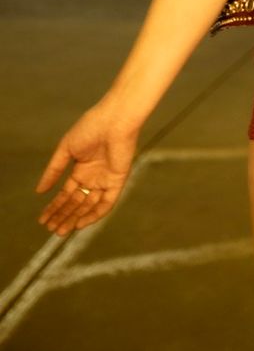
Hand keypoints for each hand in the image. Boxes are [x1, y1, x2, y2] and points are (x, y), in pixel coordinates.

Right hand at [34, 96, 140, 236]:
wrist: (114, 119)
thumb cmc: (90, 127)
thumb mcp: (66, 149)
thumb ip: (54, 171)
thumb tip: (39, 191)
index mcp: (81, 168)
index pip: (66, 193)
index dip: (54, 207)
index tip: (42, 220)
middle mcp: (93, 177)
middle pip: (76, 202)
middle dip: (63, 216)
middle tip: (50, 230)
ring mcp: (105, 180)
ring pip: (89, 206)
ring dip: (75, 219)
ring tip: (60, 230)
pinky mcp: (117, 181)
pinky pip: (106, 203)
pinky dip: (94, 215)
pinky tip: (79, 224)